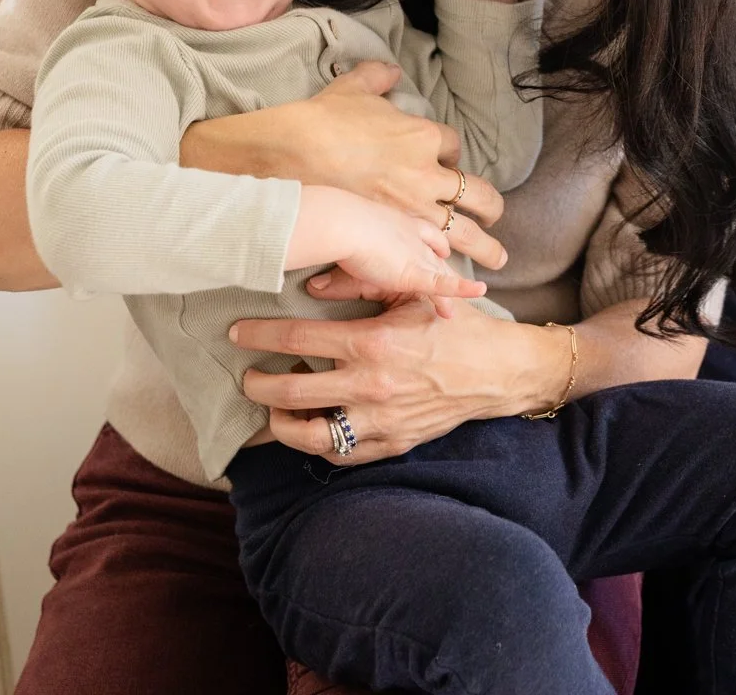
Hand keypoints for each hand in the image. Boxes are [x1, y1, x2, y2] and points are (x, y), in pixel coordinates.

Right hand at [182, 61, 508, 266]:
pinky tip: (465, 286)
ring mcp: (414, 208)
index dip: (447, 154)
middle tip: (494, 212)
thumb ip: (377, 79)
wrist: (294, 155)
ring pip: (464, 230)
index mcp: (422, 136)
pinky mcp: (396, 234)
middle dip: (488, 204)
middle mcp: (427, 175)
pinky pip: (434, 256)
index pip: (450, 146)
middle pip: (475, 191)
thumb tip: (389, 71)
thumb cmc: (323, 122)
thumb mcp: (354, 89)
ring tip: (498, 257)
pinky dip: (452, 272)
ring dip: (484, 245)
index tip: (444, 161)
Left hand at [234, 300, 547, 461]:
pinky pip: (338, 453)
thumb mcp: (412, 297)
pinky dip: (317, 443)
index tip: (237, 333)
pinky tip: (311, 426)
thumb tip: (316, 282)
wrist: (498, 372)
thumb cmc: (455, 328)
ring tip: (273, 408)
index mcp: (372, 342)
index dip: (259, 335)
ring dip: (279, 421)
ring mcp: (378, 420)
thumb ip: (365, 285)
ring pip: (306, 433)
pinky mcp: (390, 443)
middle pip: (289, 391)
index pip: (296, 338)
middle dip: (257, 383)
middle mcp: (369, 385)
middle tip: (248, 376)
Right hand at [311, 189, 483, 321]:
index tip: (438, 249)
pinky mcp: (416, 272)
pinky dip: (462, 288)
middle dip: (442, 262)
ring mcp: (416, 252)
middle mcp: (410, 233)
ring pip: (440, 269)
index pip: (419, 231)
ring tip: (460, 301)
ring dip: (450, 284)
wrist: (338, 224)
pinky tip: (479, 291)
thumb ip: (331, 263)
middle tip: (450, 272)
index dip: (429, 241)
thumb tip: (314, 285)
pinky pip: (445, 283)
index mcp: (392, 220)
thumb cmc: (329, 224)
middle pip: (433, 249)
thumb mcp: (335, 241)